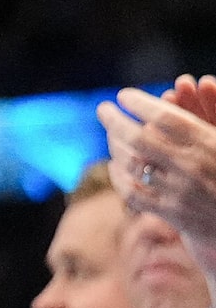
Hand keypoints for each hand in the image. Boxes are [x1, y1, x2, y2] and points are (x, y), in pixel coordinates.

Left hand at [102, 78, 215, 269]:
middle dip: (115, 120)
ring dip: (115, 145)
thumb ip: (198, 121)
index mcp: (209, 144)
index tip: (124, 96)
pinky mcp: (174, 214)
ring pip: (133, 164)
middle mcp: (192, 167)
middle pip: (140, 137)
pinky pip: (134, 194)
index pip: (165, 117)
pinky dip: (120, 177)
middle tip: (103, 109)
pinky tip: (116, 165)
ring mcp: (181, 192)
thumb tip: (173, 93)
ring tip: (110, 134)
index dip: (140, 103)